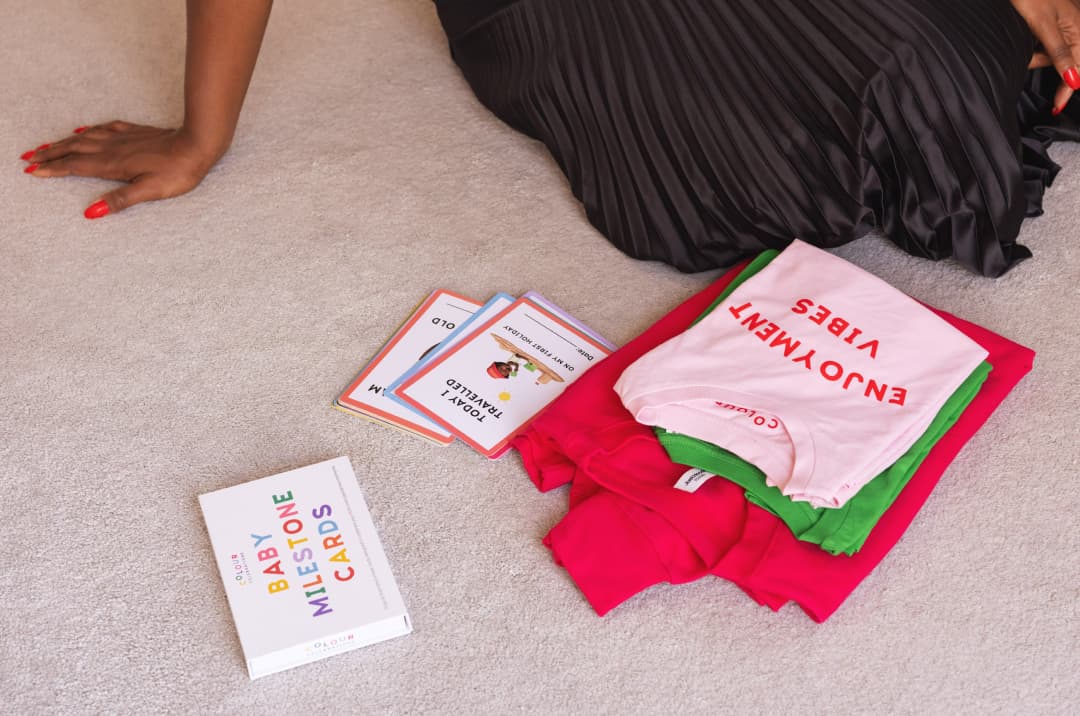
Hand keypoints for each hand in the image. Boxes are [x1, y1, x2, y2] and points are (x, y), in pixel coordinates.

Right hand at [19, 121, 221, 218]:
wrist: (198, 144)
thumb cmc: (177, 172)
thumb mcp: (150, 191)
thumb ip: (120, 200)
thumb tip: (91, 212)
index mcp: (113, 164)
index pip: (75, 166)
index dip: (52, 169)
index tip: (31, 170)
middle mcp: (113, 148)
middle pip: (73, 150)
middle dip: (49, 154)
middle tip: (27, 157)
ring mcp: (124, 138)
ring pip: (85, 138)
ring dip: (63, 142)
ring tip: (46, 145)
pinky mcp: (136, 132)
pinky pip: (104, 129)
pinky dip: (89, 131)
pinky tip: (84, 130)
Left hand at [1013, 0, 1079, 113]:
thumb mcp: (1043, 26)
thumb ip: (1059, 53)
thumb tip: (1074, 79)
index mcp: (1079, 29)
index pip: (1079, 67)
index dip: (1067, 89)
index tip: (1057, 105)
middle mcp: (1074, 27)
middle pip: (1065, 62)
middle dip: (1042, 65)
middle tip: (1026, 60)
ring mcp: (1061, 25)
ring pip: (1049, 54)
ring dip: (1033, 56)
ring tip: (1021, 41)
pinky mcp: (1047, 23)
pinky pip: (1042, 44)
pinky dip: (1031, 47)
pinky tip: (1022, 40)